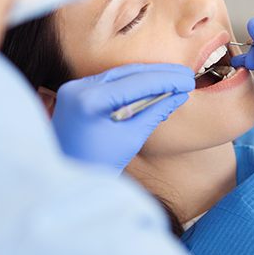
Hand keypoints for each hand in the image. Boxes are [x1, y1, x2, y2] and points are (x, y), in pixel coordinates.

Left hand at [52, 63, 194, 172]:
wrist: (64, 182)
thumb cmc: (98, 166)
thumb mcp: (131, 139)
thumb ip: (155, 112)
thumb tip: (179, 95)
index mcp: (90, 101)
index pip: (136, 82)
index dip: (166, 80)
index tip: (188, 81)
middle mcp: (78, 88)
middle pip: (127, 73)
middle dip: (159, 74)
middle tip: (186, 75)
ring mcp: (73, 88)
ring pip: (118, 75)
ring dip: (147, 77)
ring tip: (174, 79)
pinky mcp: (74, 93)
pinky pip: (109, 82)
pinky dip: (131, 84)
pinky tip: (152, 86)